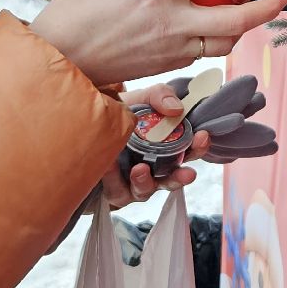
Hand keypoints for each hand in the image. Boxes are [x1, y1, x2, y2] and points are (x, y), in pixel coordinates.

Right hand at [31, 0, 286, 86]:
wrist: (58, 64)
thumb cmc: (72, 16)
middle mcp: (172, 26)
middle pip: (235, 21)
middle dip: (266, 8)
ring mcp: (172, 51)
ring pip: (224, 44)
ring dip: (244, 29)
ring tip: (253, 11)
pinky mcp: (165, 67)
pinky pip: (203, 54)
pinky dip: (217, 41)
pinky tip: (217, 29)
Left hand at [99, 84, 211, 207]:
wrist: (84, 123)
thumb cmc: (119, 113)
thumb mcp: (140, 98)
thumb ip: (159, 95)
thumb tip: (175, 108)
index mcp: (165, 147)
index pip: (188, 151)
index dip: (198, 147)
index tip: (203, 136)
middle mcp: (153, 168)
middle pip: (172, 179)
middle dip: (180, 177)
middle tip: (188, 173)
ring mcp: (134, 182)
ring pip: (145, 190)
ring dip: (145, 181)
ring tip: (140, 169)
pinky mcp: (114, 191)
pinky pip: (117, 190)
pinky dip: (114, 177)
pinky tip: (110, 163)